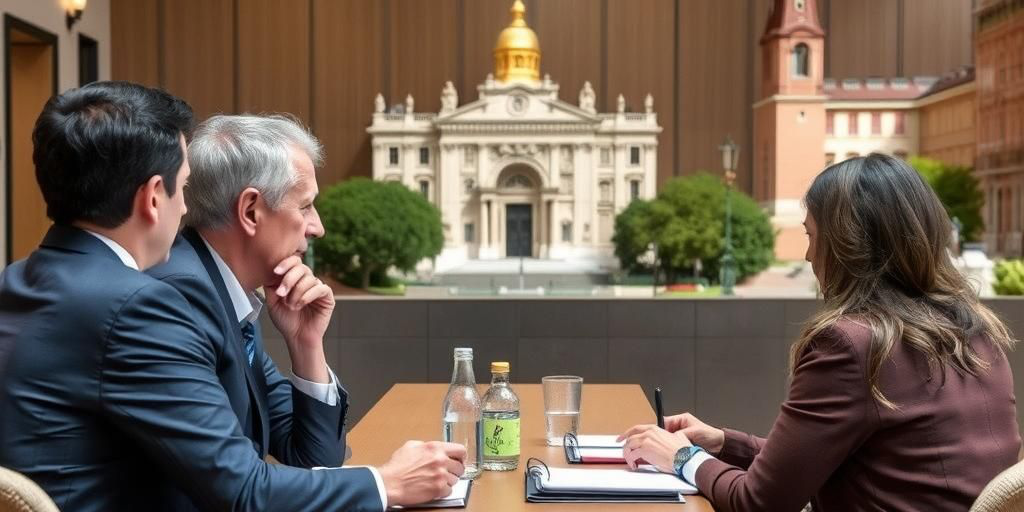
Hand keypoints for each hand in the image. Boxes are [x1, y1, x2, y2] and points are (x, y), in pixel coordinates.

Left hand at [265, 255, 333, 382]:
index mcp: (295, 279)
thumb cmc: (286, 321)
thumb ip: (271, 286)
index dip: (286, 263)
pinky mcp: (327, 297)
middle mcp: (307, 281)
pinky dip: (308, 295)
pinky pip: (320, 288)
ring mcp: (318, 288)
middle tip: (282, 293)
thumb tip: (269, 271)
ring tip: (291, 306)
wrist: (297, 337)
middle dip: (289, 279)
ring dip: (297, 292)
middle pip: (302, 267)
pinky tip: (301, 304)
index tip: (276, 271)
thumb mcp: (272, 302)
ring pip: (309, 279)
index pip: (294, 262)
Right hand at [377, 441, 466, 506]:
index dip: (461, 456)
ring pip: (455, 480)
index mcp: (435, 448)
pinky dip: (443, 491)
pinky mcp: (438, 489)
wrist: (390, 483)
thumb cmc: (397, 466)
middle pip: (460, 467)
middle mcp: (440, 460)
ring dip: (448, 481)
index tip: (460, 460)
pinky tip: (434, 488)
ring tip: (437, 481)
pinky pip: (449, 491)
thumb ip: (426, 445)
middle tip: (447, 473)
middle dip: (454, 470)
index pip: (460, 450)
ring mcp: (440, 475)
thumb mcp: (411, 446)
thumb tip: (433, 449)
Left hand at [618, 424, 690, 472]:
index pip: (636, 429)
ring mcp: (645, 441)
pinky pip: (632, 455)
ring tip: (632, 461)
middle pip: (630, 438)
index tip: (622, 437)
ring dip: (628, 455)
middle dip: (626, 446)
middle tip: (625, 452)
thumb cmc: (682, 450)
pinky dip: (631, 461)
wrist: (683, 457)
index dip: (627, 433)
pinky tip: (635, 465)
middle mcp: (648, 433)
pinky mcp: (644, 450)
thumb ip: (670, 435)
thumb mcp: (677, 436)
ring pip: (628, 446)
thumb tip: (671, 437)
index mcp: (654, 429)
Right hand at [664, 413, 724, 454]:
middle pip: (664, 432)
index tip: (654, 435)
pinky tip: (670, 453)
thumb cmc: (710, 435)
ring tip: (666, 449)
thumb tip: (670, 438)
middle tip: (660, 444)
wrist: (720, 446)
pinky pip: (673, 447)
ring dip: (667, 445)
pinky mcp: (682, 445)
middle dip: (662, 438)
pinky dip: (671, 450)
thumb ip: (681, 434)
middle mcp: (678, 427)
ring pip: (667, 440)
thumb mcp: (694, 432)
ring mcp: (679, 437)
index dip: (658, 429)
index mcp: (680, 420)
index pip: (664, 422)